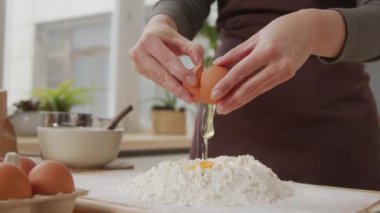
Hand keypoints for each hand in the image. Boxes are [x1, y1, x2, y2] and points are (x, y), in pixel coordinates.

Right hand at [129, 14, 203, 102]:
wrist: (153, 33)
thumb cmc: (168, 37)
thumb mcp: (182, 39)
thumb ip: (194, 50)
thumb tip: (200, 66)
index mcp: (149, 40)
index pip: (168, 59)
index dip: (181, 72)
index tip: (194, 82)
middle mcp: (139, 52)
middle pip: (160, 74)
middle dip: (177, 87)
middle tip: (191, 97)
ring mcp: (137, 63)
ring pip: (158, 80)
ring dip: (174, 90)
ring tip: (188, 97)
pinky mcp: (139, 70)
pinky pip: (157, 81)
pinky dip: (169, 87)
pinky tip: (180, 92)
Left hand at [211, 9, 344, 113]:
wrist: (310, 29)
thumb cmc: (279, 29)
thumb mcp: (256, 37)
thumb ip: (236, 52)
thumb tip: (217, 64)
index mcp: (267, 51)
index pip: (242, 71)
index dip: (227, 84)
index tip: (214, 94)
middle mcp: (278, 64)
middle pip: (251, 87)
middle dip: (233, 100)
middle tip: (219, 109)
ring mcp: (285, 72)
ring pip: (258, 90)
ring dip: (240, 101)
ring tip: (226, 108)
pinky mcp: (288, 76)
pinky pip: (265, 87)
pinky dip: (251, 94)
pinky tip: (240, 99)